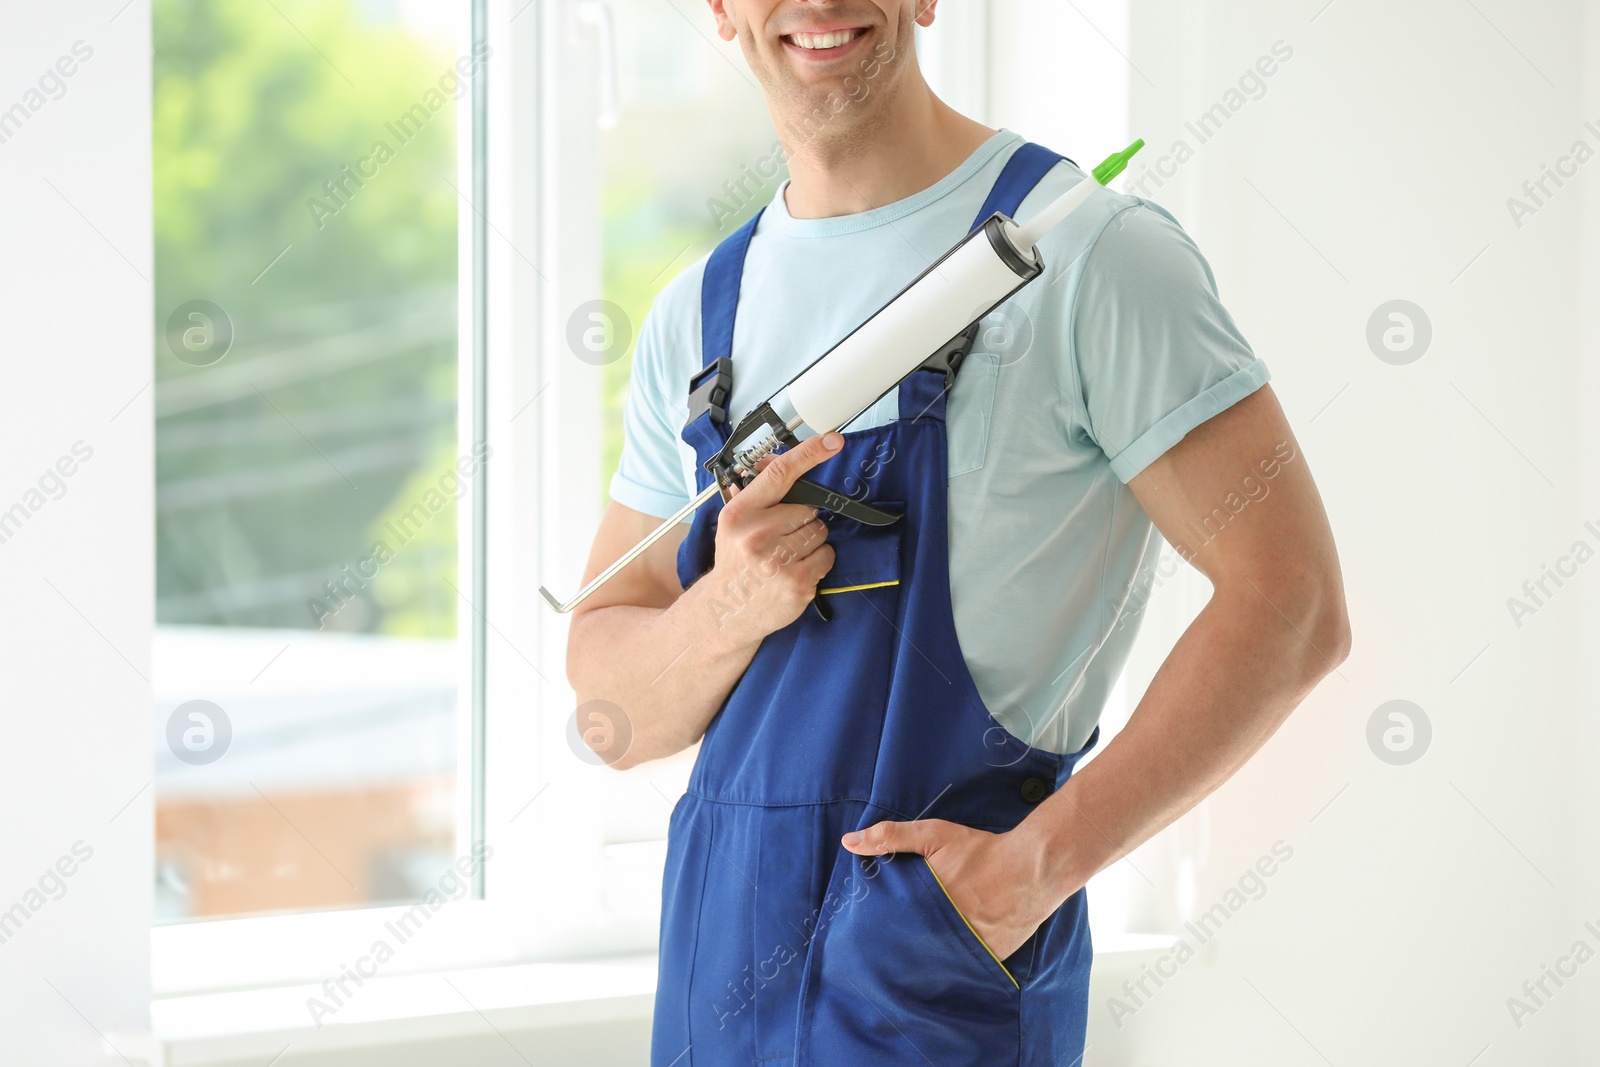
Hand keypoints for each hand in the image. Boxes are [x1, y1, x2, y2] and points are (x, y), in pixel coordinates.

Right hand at [705, 432, 843, 646]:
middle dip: (802, 521)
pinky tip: (797, 571)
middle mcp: (756, 535)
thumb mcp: (735, 524)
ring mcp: (777, 561)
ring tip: (787, 557)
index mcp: (740, 513)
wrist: (725, 612)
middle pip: (807, 509)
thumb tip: (784, 460)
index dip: (810, 453)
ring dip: (811, 542)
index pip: (779, 473)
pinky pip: (827, 555)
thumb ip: (761, 496)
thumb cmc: (736, 563)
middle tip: (781, 540)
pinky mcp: (797, 583)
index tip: (833, 440)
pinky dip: (819, 561)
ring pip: (820, 532)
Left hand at [841, 817, 1064, 961]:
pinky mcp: (990, 957)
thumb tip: (848, 842)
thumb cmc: (981, 849)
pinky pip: (964, 967)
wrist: (1035, 866)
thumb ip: (891, 837)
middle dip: (900, 951)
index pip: (892, 931)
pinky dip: (954, 964)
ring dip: (925, 962)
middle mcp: (946, 933)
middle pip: (913, 950)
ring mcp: (970, 949)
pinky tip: (943, 963)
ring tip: (909, 964)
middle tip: (884, 954)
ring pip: (938, 963)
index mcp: (926, 906)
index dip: (879, 935)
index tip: (867, 937)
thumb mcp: (934, 835)